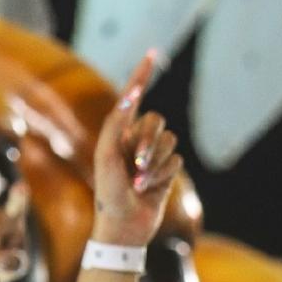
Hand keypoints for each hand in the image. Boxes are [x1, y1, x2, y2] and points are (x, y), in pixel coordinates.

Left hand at [90, 49, 183, 247]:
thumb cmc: (108, 193)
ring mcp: (153, 155)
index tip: (151, 54)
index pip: (133, 97)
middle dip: (148, 142)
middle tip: (136, 164)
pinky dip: (164, 174)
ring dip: (155, 162)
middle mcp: (137, 139)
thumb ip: (116, 123)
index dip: (142, 75)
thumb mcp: (105, 155)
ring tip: (140, 182)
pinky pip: (176, 159)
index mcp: (119, 132)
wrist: (123, 227)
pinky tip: (150, 189)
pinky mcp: (167, 171)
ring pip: (168, 141)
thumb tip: (131, 96)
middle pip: (156, 121)